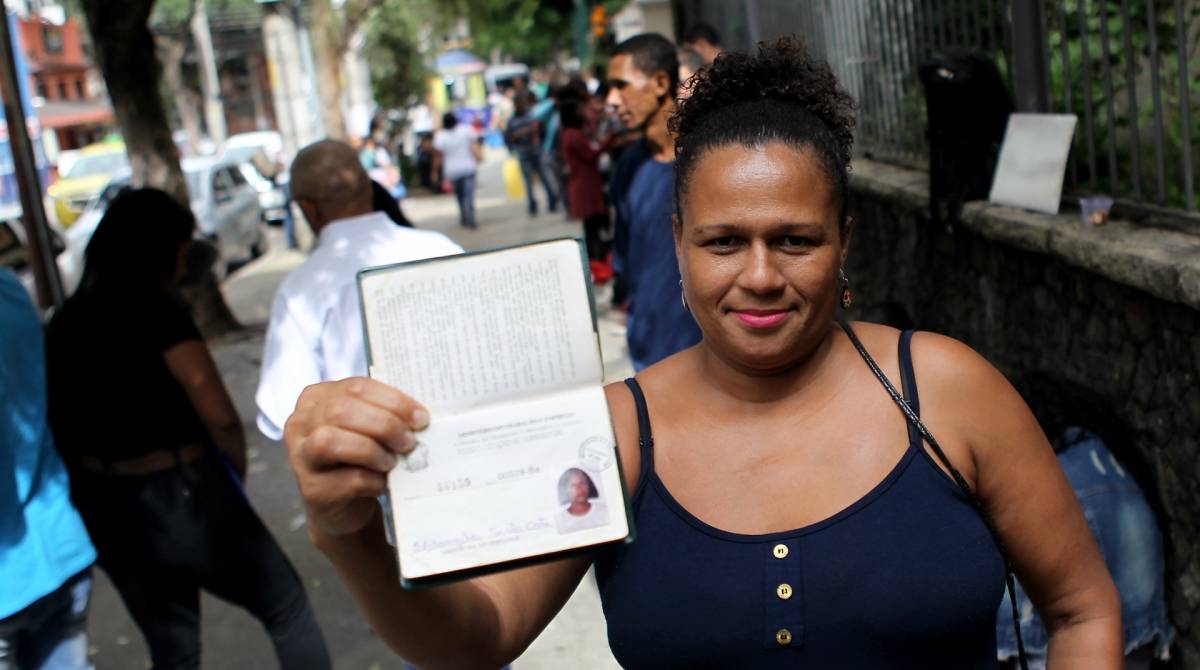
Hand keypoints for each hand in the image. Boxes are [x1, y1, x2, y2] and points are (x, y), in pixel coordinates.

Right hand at [284, 378, 429, 538]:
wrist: (347, 506)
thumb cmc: (361, 459)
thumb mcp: (369, 429)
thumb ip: (385, 415)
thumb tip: (419, 417)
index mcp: (317, 398)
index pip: (356, 388)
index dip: (393, 401)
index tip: (421, 417)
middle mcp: (301, 423)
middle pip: (340, 411)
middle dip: (384, 425)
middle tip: (409, 442)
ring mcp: (300, 456)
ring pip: (330, 441)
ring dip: (371, 450)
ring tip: (392, 461)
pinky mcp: (311, 489)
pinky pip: (343, 479)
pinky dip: (371, 480)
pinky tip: (382, 483)